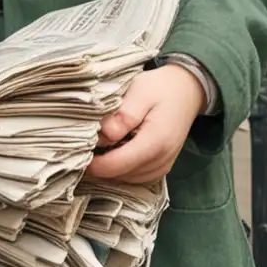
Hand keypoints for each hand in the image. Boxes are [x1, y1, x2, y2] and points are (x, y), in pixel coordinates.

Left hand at [85, 63, 205, 184]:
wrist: (188, 91)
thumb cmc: (161, 88)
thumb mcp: (140, 91)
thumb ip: (123, 115)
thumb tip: (104, 135)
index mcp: (155, 142)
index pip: (115, 165)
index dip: (92, 162)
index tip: (79, 147)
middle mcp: (160, 160)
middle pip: (117, 175)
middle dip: (99, 162)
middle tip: (89, 140)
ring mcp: (161, 167)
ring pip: (123, 178)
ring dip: (109, 166)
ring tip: (103, 142)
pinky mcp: (159, 168)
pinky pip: (133, 177)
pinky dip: (120, 167)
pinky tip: (116, 149)